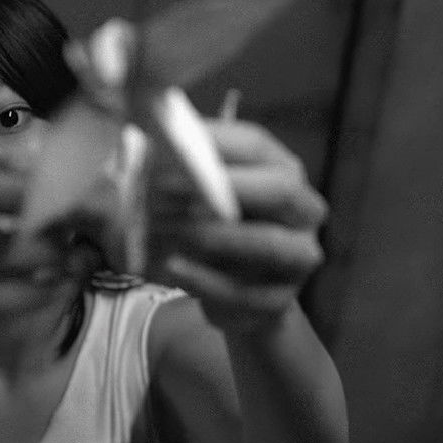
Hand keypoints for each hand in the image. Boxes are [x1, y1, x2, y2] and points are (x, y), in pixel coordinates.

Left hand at [149, 120, 328, 333]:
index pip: (255, 144)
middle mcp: (304, 211)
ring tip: (165, 230)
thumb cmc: (213, 229)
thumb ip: (178, 170)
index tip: (166, 144)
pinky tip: (172, 267)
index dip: (211, 142)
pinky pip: (246, 291)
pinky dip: (205, 279)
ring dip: (214, 235)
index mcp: (282, 170)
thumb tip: (138, 149)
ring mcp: (299, 257)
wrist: (233, 295)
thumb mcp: (198, 196)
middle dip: (225, 187)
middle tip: (168, 187)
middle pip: (281, 190)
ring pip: (269, 243)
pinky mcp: (280, 300)